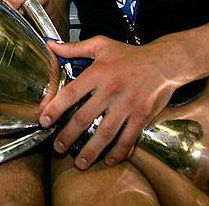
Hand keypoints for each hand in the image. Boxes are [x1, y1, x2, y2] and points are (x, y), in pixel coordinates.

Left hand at [40, 37, 184, 169]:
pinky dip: (118, 152)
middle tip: (58, 148)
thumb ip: (73, 48)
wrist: (164, 62)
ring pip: (105, 133)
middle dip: (68, 136)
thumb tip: (50, 45)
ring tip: (80, 163)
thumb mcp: (101, 45)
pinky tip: (108, 160)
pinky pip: (128, 138)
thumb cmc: (130, 54)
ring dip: (91, 150)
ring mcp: (127, 104)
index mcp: (97, 72)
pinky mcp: (142, 115)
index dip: (54, 109)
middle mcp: (111, 90)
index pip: (70, 93)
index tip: (44, 121)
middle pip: (84, 118)